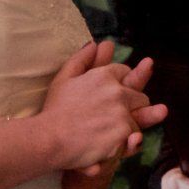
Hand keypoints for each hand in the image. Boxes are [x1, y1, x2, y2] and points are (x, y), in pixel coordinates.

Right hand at [38, 39, 166, 172]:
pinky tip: (112, 144)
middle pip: (140, 97)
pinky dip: (127, 143)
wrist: (48, 139)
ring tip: (109, 134)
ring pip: (140, 119)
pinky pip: (135, 139)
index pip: (126, 72)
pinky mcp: (124, 134)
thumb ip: (81, 59)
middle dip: (132, 105)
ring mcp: (122, 114)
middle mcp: (118, 92)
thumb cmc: (54, 110)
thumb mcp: (64, 79)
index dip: (120, 84)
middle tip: (114, 117)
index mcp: (105, 76)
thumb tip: (95, 43)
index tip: (111, 96)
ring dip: (130, 125)